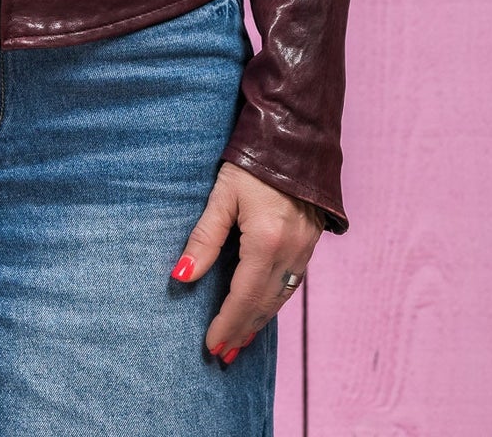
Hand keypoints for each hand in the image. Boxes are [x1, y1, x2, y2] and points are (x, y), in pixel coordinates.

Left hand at [170, 161, 323, 361]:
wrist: (296, 136)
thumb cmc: (253, 161)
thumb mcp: (222, 195)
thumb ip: (204, 238)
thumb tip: (181, 277)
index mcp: (267, 242)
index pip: (244, 297)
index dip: (227, 324)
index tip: (211, 346)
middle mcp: (290, 252)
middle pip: (264, 305)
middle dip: (242, 331)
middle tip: (222, 355)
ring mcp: (304, 249)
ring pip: (280, 298)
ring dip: (259, 322)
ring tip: (239, 342)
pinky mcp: (310, 243)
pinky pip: (292, 284)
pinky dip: (274, 303)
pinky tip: (263, 309)